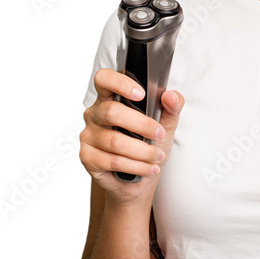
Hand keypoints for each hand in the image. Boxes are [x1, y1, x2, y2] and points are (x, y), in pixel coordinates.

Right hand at [79, 67, 184, 205]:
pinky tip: (149, 168)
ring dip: (142, 151)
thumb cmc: (148, 145)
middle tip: (159, 134)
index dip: (119, 83)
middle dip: (141, 124)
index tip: (141, 93)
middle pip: (111, 112)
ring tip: (158, 156)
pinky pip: (112, 161)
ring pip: (114, 141)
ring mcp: (88, 135)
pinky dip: (136, 166)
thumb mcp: (165, 125)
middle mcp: (95, 114)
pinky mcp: (87, 157)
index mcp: (110, 98)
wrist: (139, 179)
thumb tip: (171, 96)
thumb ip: (172, 108)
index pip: (104, 79)